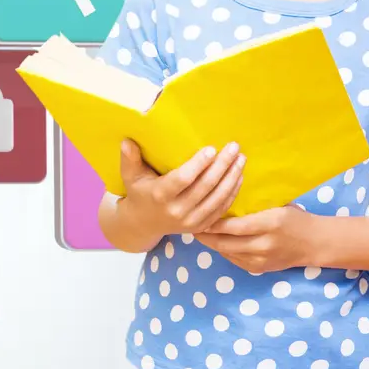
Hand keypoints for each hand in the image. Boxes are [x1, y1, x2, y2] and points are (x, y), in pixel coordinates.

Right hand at [119, 139, 245, 240]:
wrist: (144, 224)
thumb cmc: (138, 193)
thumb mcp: (130, 177)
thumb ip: (129, 159)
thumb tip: (127, 141)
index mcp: (159, 196)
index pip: (183, 179)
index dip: (198, 165)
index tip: (211, 149)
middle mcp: (177, 211)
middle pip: (205, 187)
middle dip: (222, 166)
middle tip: (233, 147)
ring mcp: (191, 222)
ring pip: (217, 199)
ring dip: (232, 178)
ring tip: (240, 159)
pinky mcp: (201, 227)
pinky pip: (221, 210)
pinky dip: (232, 193)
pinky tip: (239, 176)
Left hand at [196, 205, 319, 272]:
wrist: (314, 243)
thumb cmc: (294, 217)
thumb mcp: (276, 205)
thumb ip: (252, 205)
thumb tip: (223, 193)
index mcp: (268, 224)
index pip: (233, 226)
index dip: (213, 223)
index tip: (198, 214)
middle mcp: (264, 245)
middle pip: (225, 243)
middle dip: (205, 236)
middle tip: (190, 225)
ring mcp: (261, 260)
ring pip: (227, 253)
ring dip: (211, 243)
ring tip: (197, 232)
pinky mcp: (259, 269)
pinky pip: (234, 259)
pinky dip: (222, 250)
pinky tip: (213, 241)